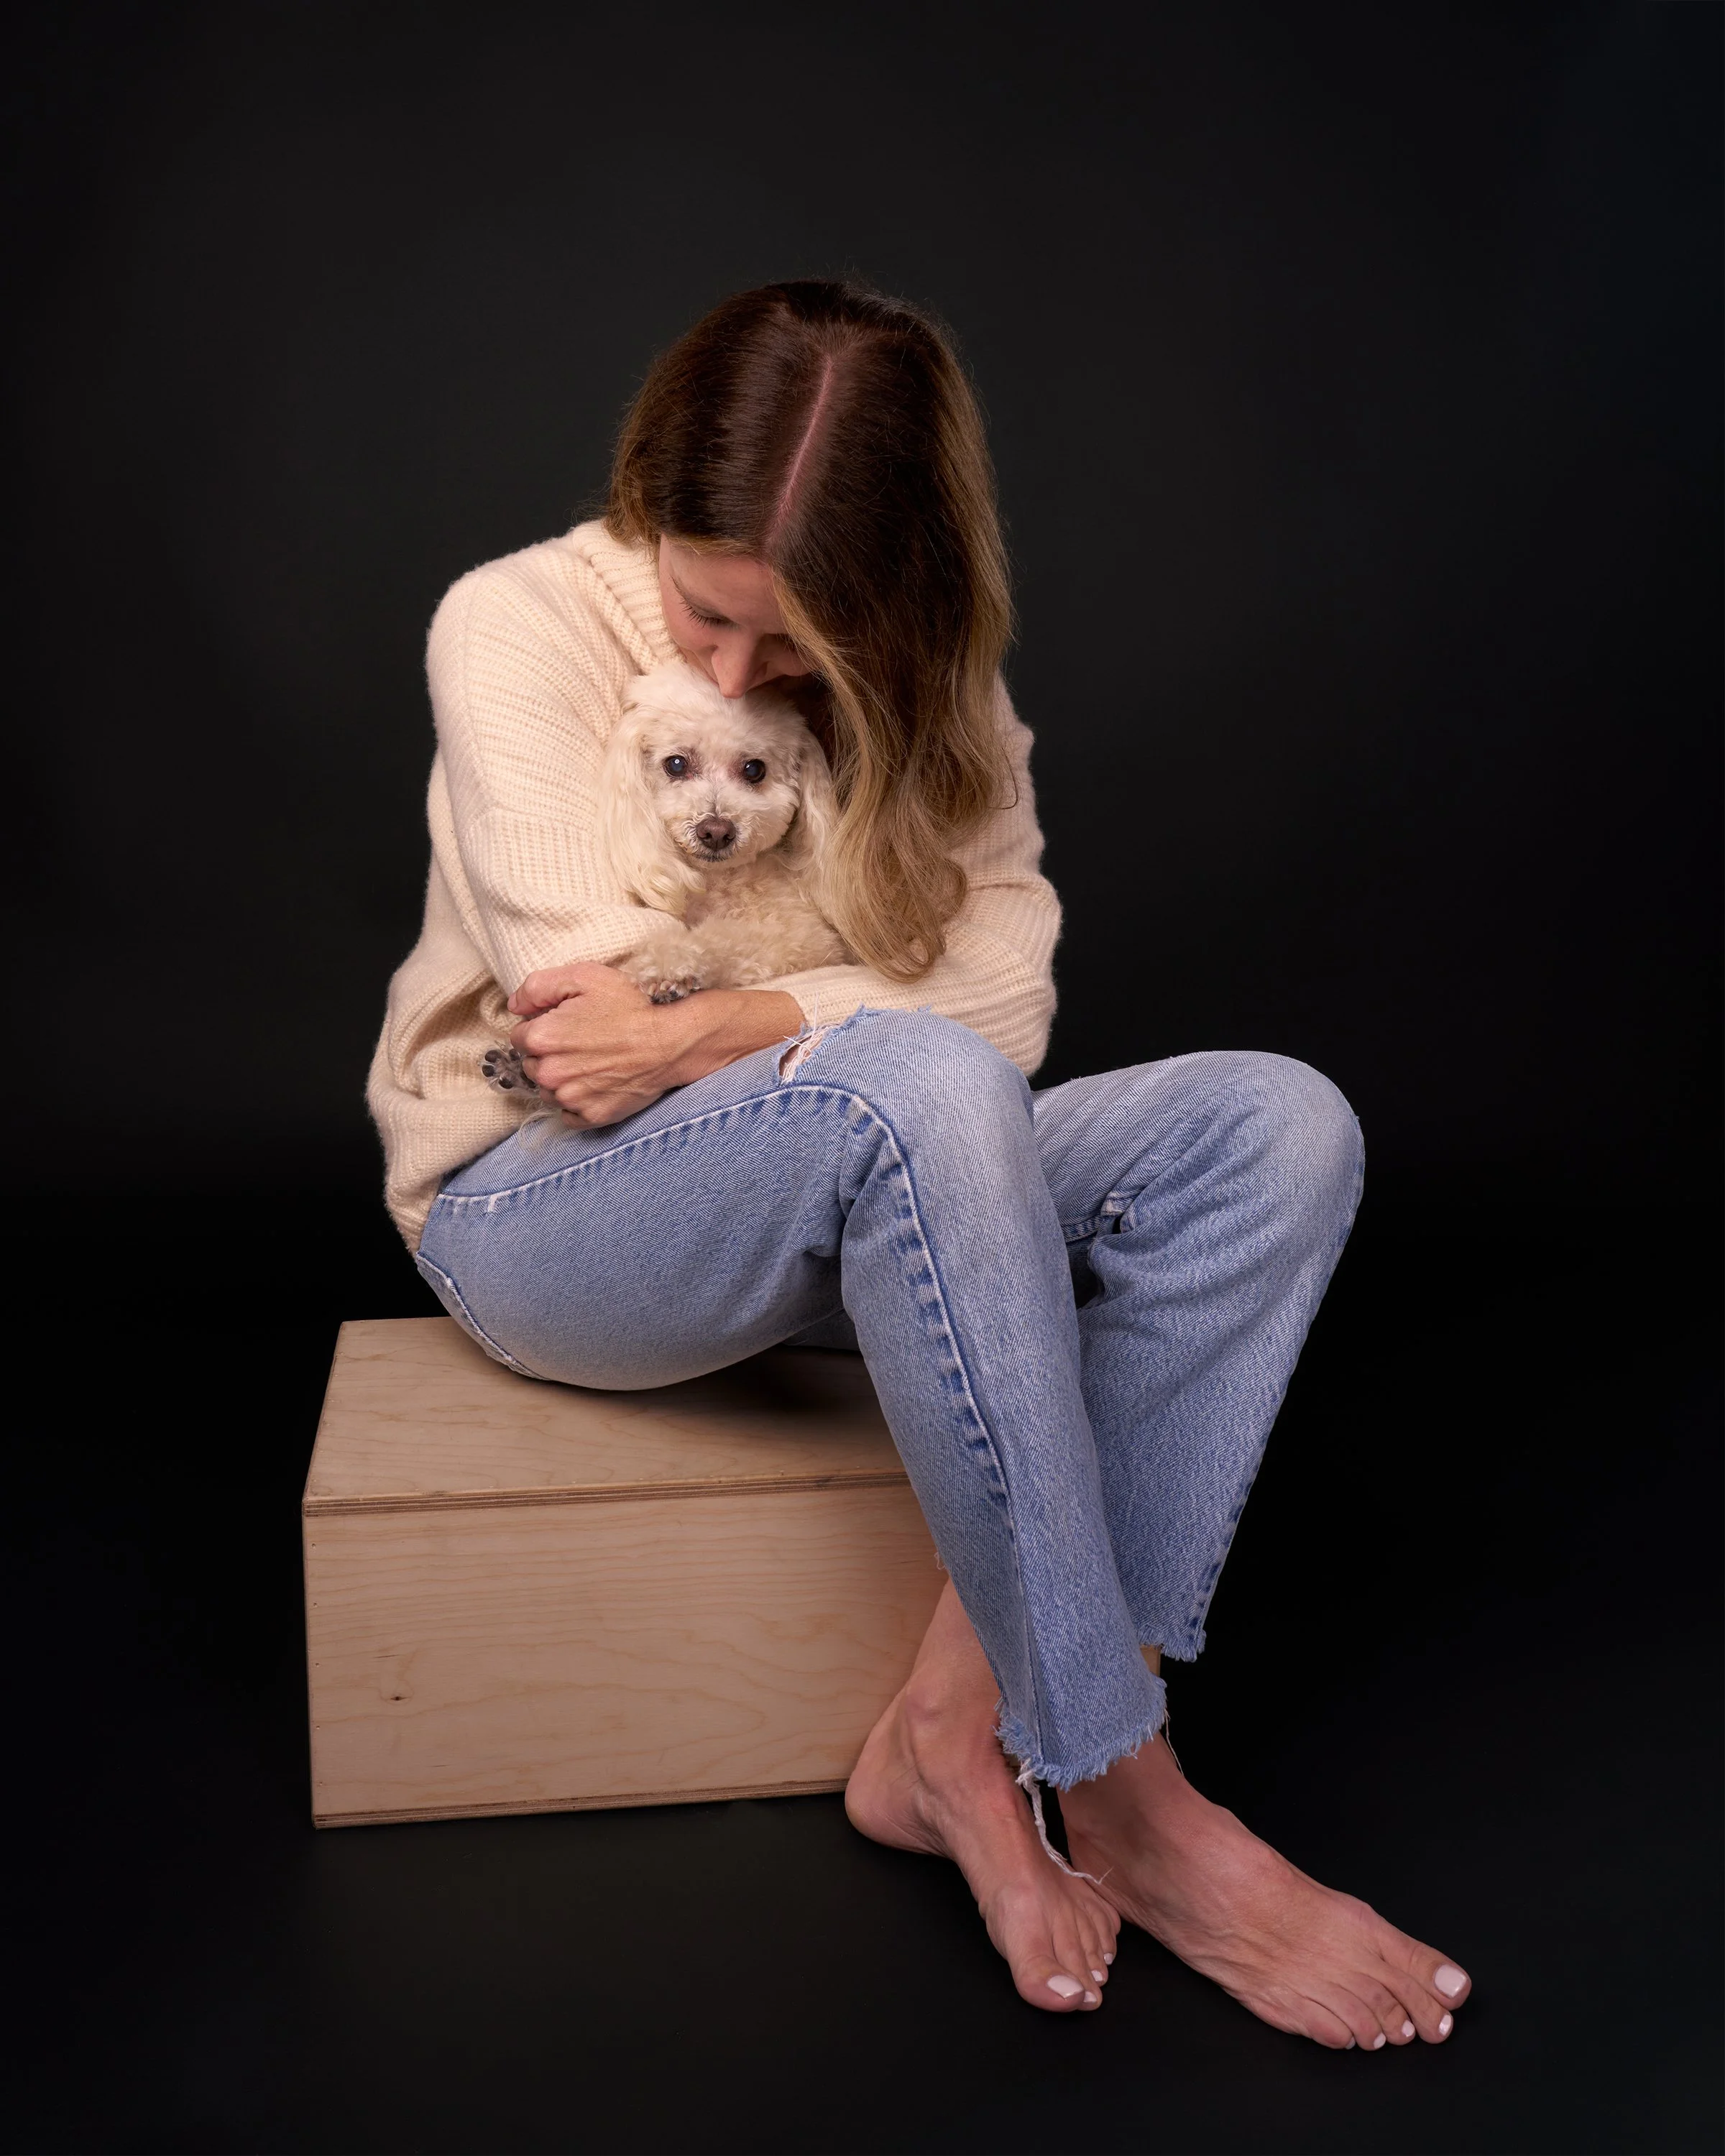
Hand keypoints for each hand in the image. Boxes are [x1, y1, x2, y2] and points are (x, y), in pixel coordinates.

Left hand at [508, 962, 801, 1127]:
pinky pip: (568, 1114)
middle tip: (581, 1043)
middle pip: (531, 1065)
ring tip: (590, 1063)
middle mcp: (549, 1073)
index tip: (565, 1024)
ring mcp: (569, 1099)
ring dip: (561, 1079)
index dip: (541, 1027)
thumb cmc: (629, 1007)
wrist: (668, 1044)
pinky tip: (596, 1083)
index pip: (519, 1036)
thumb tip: (515, 1006)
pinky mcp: (590, 1117)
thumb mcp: (585, 977)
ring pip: (548, 1091)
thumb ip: (538, 986)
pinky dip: (577, 1102)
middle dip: (548, 1054)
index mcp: (541, 1038)